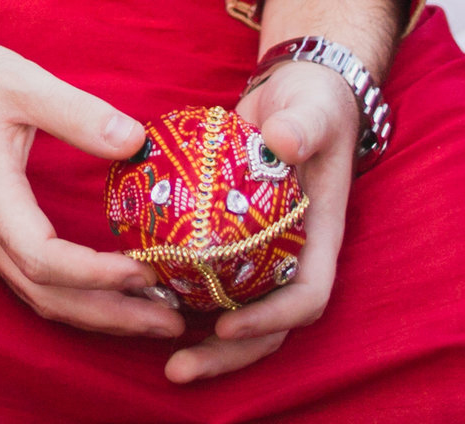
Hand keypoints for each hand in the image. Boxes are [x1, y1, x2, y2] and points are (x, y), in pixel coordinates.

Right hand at [0, 8, 178, 341]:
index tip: (146, 272)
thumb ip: (79, 113)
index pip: (43, 260)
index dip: (96, 275)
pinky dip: (74, 297)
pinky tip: (108, 291)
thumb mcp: (20, 81)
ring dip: (96, 313)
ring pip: (37, 296)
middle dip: (112, 315)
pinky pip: (29, 281)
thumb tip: (138, 142)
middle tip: (174, 319)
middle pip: (47, 296)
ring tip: (152, 314)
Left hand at [171, 60, 363, 384]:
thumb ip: (304, 125)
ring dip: (206, 343)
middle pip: (268, 324)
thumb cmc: (312, 104)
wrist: (297, 96)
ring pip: (238, 312)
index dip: (272, 319)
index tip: (226, 323)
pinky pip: (212, 282)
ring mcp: (265, 255)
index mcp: (320, 239)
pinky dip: (185, 300)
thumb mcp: (312, 110)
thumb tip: (285, 141)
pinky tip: (144, 306)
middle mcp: (294, 257)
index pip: (306, 297)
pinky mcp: (233, 243)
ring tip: (165, 365)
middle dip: (229, 352)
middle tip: (178, 369)